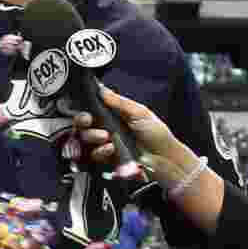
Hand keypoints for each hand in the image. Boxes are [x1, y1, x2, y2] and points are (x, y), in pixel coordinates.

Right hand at [74, 86, 197, 185]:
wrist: (164, 159)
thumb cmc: (157, 135)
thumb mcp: (140, 113)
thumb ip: (120, 102)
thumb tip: (102, 89)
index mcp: (114, 116)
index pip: (92, 111)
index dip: (85, 110)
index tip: (86, 111)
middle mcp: (107, 129)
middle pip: (83, 124)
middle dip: (83, 122)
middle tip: (88, 121)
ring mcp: (105, 144)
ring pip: (85, 139)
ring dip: (93, 136)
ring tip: (106, 137)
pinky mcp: (107, 159)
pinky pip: (93, 154)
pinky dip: (100, 151)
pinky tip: (110, 149)